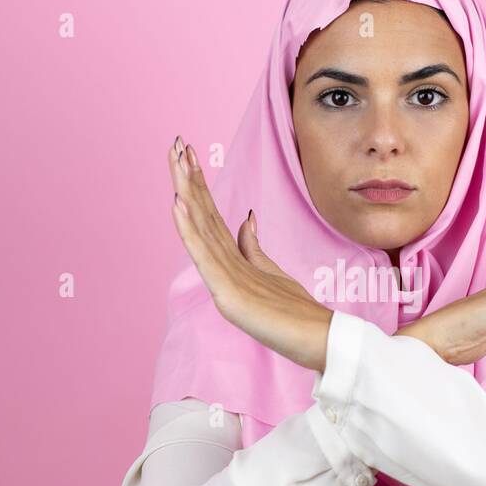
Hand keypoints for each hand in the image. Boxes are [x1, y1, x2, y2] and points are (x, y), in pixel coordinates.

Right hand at [168, 136, 333, 371]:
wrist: (311, 339)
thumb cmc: (289, 311)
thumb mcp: (269, 271)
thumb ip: (251, 246)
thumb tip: (245, 219)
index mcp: (231, 260)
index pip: (210, 214)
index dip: (198, 184)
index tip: (188, 153)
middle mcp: (222, 266)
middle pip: (201, 215)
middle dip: (188, 179)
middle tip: (175, 145)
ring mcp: (222, 279)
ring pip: (199, 228)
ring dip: (186, 194)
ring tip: (174, 165)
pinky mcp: (226, 294)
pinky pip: (205, 255)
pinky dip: (190, 229)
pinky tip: (178, 205)